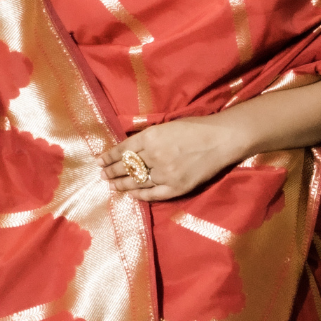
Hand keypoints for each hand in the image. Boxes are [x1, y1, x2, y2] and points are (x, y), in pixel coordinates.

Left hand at [99, 115, 245, 202]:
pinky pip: (151, 194)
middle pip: (126, 166)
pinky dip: (139, 195)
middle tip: (102, 175)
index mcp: (151, 136)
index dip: (109, 156)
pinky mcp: (175, 187)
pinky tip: (129, 194)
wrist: (221, 140)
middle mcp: (154, 155)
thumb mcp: (167, 125)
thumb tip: (129, 145)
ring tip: (110, 185)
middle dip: (111, 171)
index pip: (123, 149)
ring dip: (121, 184)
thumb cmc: (196, 128)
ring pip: (136, 181)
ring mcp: (164, 173)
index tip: (99, 161)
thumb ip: (148, 136)